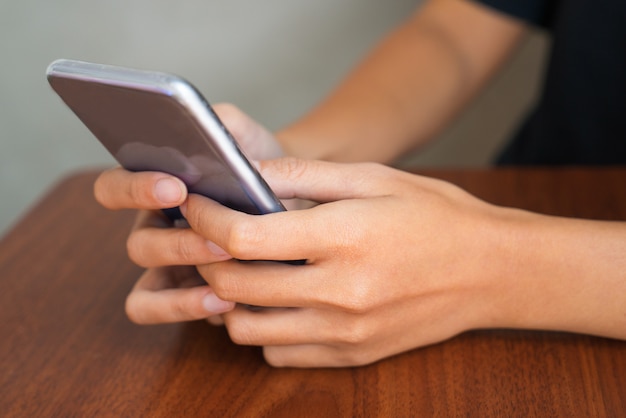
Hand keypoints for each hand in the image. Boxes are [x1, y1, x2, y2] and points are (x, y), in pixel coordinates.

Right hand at [93, 103, 282, 321]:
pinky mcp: (185, 296)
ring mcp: (167, 268)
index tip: (175, 186)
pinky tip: (226, 301)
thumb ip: (218, 120)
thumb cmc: (259, 164)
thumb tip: (205, 132)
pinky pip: (163, 310)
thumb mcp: (244, 134)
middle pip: (139, 245)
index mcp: (152, 189)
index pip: (114, 188)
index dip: (134, 189)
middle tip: (219, 238)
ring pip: (147, 287)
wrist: (294, 199)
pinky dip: (186, 308)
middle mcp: (153, 230)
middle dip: (178, 243)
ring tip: (226, 272)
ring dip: (185, 282)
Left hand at [175, 158, 514, 366]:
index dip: (207, 219)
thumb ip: (306, 174)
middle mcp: (340, 291)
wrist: (491, 271)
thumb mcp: (374, 178)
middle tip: (209, 236)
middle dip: (207, 256)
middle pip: (235, 285)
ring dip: (230, 299)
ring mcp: (345, 331)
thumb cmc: (435, 216)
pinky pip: (279, 353)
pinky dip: (265, 329)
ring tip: (244, 270)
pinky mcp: (352, 355)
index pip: (245, 237)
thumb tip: (250, 173)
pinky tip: (280, 301)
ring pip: (247, 328)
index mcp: (344, 237)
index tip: (196, 206)